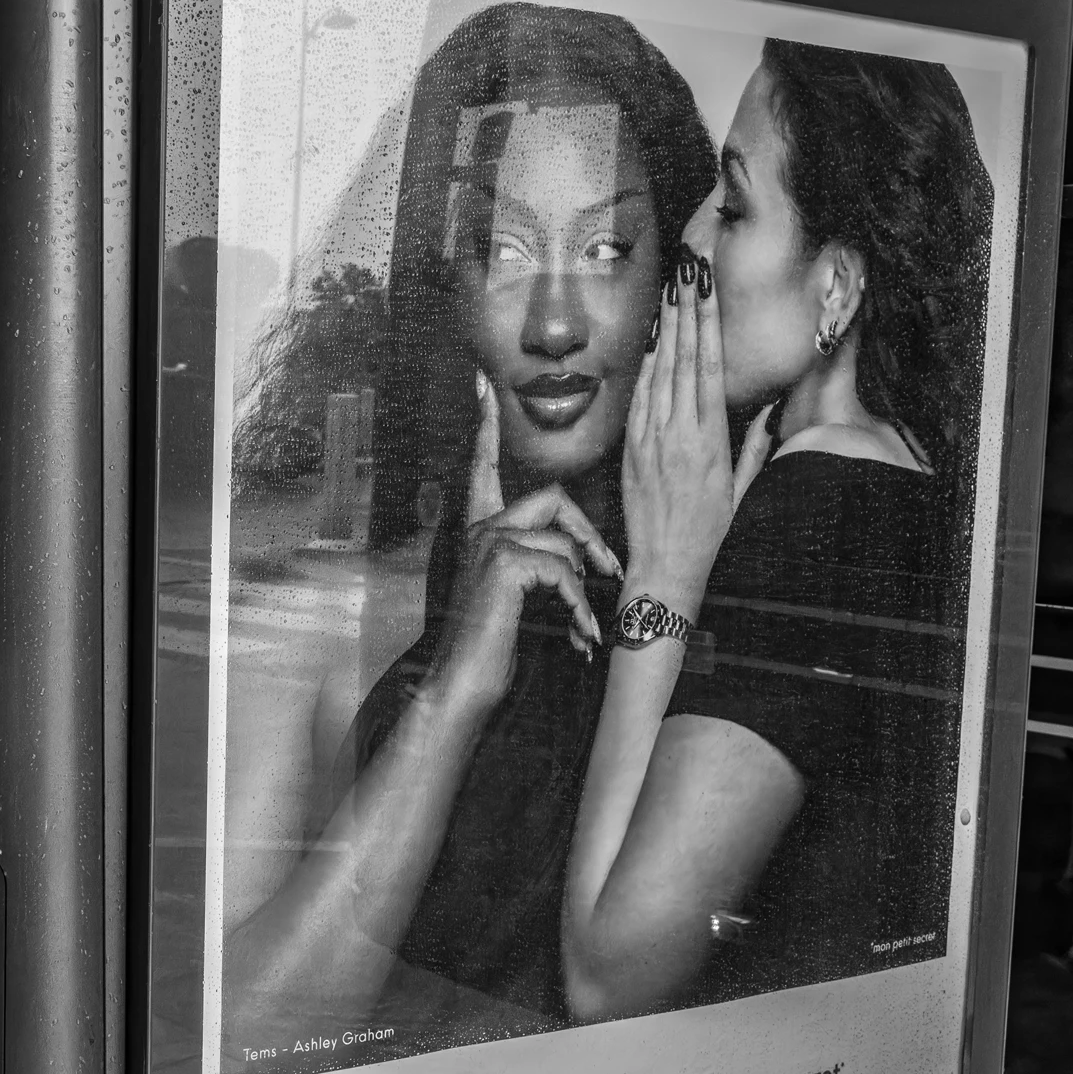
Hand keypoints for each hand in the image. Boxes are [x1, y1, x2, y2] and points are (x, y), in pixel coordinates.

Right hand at [435, 372, 623, 714]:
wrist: (463, 687)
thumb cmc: (493, 647)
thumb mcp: (518, 598)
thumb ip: (538, 565)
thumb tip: (579, 559)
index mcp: (480, 531)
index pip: (483, 468)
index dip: (484, 428)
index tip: (480, 386)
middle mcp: (479, 530)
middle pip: (550, 498)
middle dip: (588, 536)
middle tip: (609, 572)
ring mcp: (488, 544)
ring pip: (562, 542)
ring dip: (583, 592)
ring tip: (586, 632)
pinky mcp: (503, 564)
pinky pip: (562, 569)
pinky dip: (577, 607)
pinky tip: (579, 639)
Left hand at [622, 256, 771, 612]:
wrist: (665, 565)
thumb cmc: (710, 530)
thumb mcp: (742, 488)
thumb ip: (756, 444)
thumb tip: (773, 405)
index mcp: (712, 439)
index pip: (710, 366)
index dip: (709, 323)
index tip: (708, 290)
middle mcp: (680, 432)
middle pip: (684, 357)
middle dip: (687, 310)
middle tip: (689, 270)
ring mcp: (651, 438)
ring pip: (659, 370)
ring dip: (666, 327)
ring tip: (671, 289)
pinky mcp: (630, 448)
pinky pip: (638, 396)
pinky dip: (645, 364)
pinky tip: (651, 338)